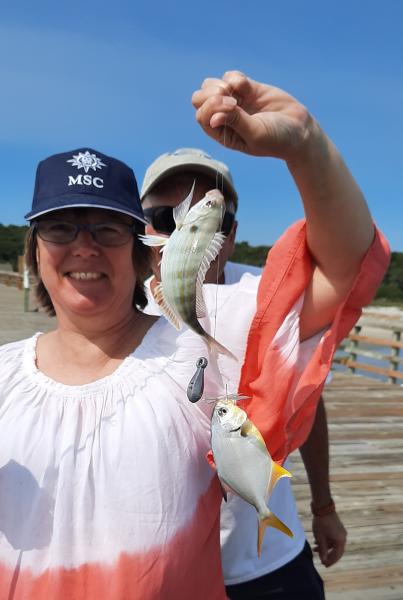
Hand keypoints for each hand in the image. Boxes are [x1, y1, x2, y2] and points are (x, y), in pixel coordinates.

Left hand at [192, 70, 317, 161]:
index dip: (212, 106)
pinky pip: (230, 76)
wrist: (299, 130)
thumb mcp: (256, 133)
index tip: (233, 106)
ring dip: (221, 84)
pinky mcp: (246, 89)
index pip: (201, 115)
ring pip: (211, 85)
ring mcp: (234, 101)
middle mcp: (224, 117)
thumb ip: (235, 122)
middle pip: (200, 99)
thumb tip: (212, 118)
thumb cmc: (277, 139)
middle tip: (231, 98)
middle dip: (211, 94)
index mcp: (222, 133)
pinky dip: (236, 78)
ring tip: (238, 92)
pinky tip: (248, 87)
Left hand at [312, 511, 346, 566]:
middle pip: (336, 550)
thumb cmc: (321, 523)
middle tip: (321, 561)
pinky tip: (317, 542)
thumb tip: (324, 560)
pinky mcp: (337, 527)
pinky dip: (326, 541)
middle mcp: (343, 537)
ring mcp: (340, 531)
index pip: (337, 555)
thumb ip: (323, 550)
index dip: (331, 561)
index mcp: (341, 540)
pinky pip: (332, 537)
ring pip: (333, 543)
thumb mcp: (320, 538)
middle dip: (328, 555)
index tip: (324, 565)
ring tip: (315, 550)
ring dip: (325, 547)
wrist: (323, 507)